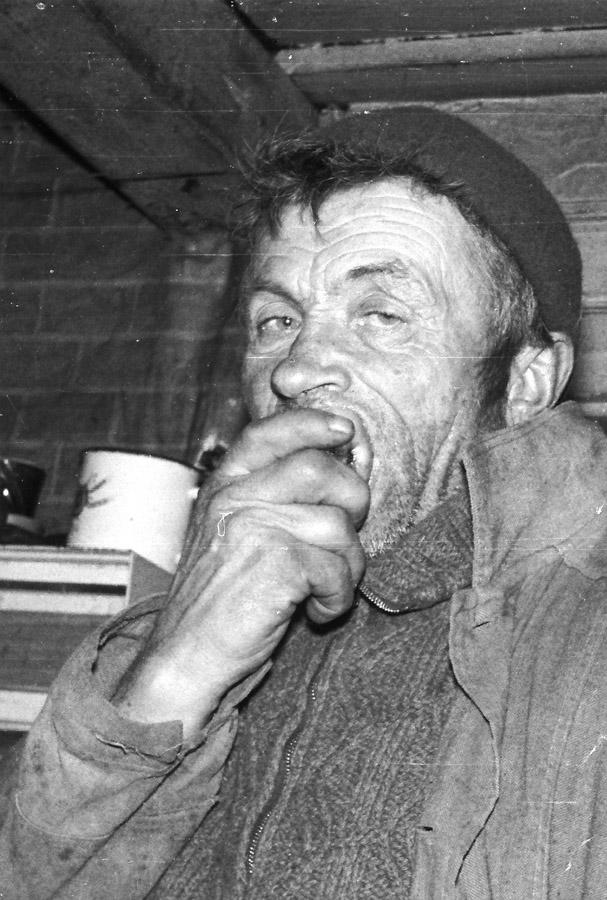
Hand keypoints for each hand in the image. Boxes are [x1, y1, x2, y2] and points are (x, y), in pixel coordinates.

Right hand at [113, 409, 369, 736]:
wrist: (186, 658)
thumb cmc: (221, 598)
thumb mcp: (235, 533)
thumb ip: (275, 496)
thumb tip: (345, 460)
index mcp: (225, 485)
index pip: (270, 431)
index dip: (314, 424)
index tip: (346, 432)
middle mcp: (235, 498)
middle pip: (320, 468)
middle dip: (351, 502)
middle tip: (343, 539)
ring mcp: (252, 528)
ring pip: (338, 524)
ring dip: (348, 566)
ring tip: (325, 590)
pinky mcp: (274, 565)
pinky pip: (338, 568)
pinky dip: (339, 597)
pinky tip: (318, 612)